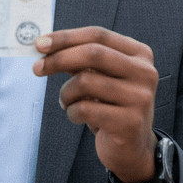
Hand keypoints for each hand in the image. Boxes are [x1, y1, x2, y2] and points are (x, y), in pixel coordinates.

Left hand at [32, 26, 157, 182]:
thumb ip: (78, 59)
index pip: (98, 35)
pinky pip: (85, 109)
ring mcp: (140, 97)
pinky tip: (76, 117)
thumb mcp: (99, 77)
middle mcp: (145, 72)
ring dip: (65, 93)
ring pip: (85, 82)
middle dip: (59, 58)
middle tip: (37, 68)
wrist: (132, 147)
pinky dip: (71, 112)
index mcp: (140, 54)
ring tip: (67, 102)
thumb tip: (44, 45)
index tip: (39, 43)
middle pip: (93, 53)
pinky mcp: (129, 122)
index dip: (66, 37)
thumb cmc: (111, 106)